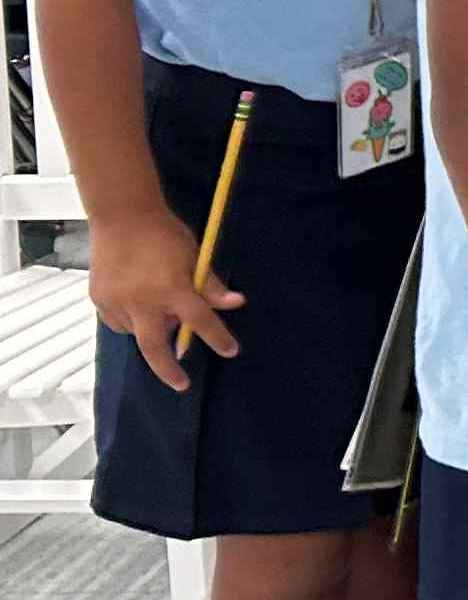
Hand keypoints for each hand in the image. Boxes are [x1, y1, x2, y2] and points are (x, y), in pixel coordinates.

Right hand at [91, 202, 234, 387]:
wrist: (121, 215)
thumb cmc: (163, 233)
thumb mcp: (194, 255)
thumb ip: (209, 284)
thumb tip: (236, 303)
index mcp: (171, 289)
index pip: (200, 321)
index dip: (218, 338)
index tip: (231, 351)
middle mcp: (142, 301)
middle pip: (154, 347)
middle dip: (168, 370)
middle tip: (181, 384)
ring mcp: (117, 302)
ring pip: (137, 333)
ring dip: (152, 330)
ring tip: (160, 307)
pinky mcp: (99, 299)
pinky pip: (118, 322)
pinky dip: (132, 321)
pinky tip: (139, 306)